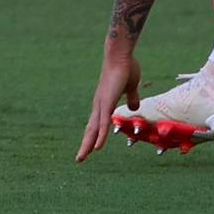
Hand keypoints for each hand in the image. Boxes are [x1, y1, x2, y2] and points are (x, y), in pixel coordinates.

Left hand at [76, 46, 141, 162]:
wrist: (121, 54)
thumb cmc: (125, 68)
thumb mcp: (131, 87)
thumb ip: (132, 97)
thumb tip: (134, 107)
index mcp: (104, 103)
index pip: (96, 124)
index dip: (93, 136)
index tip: (89, 148)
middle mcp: (99, 105)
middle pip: (91, 130)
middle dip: (86, 145)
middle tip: (80, 159)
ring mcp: (102, 104)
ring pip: (94, 129)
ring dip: (88, 144)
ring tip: (82, 158)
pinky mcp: (107, 101)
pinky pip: (103, 123)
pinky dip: (100, 136)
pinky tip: (97, 147)